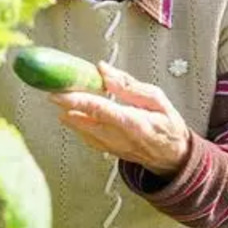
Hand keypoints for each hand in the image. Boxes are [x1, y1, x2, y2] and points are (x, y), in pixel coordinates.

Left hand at [50, 62, 191, 176]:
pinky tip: (71, 116)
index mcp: (133, 122)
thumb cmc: (168, 125)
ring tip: (59, 101)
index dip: (76, 100)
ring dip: (69, 116)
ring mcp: (113, 147)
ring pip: (82, 132)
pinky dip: (78, 126)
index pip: (99, 109)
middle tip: (53, 90)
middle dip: (66, 106)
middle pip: (85, 121)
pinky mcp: (109, 152)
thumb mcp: (157, 99)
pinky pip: (88, 139)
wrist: (174, 157)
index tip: (58, 92)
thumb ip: (129, 85)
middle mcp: (120, 138)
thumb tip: (103, 70)